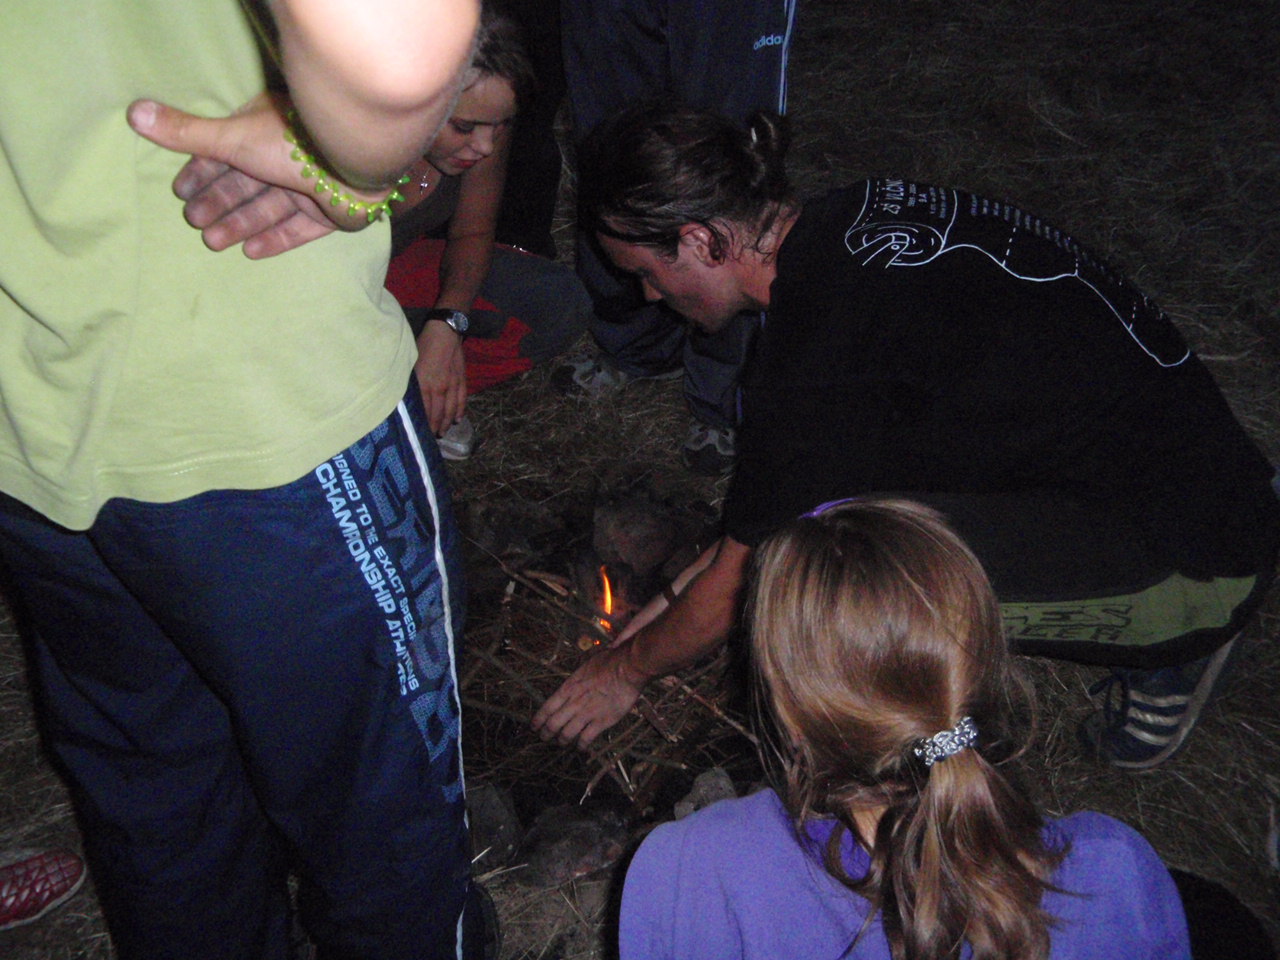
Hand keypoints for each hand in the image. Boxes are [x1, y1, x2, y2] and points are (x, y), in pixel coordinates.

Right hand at [127, 93, 389, 234]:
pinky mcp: (334, 212)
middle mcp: (290, 156)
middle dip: (219, 202)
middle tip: (194, 222)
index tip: (181, 193)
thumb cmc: (290, 144)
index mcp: (267, 130)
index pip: (227, 152)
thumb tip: (132, 112)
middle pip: (247, 183)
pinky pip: (301, 228)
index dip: (204, 172)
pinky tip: (251, 253)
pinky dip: (276, 238)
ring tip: (213, 242)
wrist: (354, 166)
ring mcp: (314, 184)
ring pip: (271, 207)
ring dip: (240, 223)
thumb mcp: (231, 137)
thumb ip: (186, 132)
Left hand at [414, 323, 467, 434]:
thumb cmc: (423, 346)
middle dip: (436, 427)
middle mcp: (439, 387)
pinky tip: (457, 419)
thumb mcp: (412, 364)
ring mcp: (452, 384)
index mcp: (425, 384)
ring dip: (447, 422)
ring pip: (451, 409)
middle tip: (433, 437)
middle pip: (438, 413)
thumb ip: (412, 382)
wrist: (444, 333)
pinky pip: (461, 399)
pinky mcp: (461, 380)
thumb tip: (408, 398)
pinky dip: (460, 411)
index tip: (421, 433)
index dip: (424, 423)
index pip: (425, 410)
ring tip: (443, 431)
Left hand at [533, 644, 646, 748]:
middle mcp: (574, 702)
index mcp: (569, 687)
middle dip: (546, 733)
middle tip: (544, 737)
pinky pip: (586, 738)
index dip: (539, 719)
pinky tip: (581, 747)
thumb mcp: (586, 664)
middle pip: (553, 723)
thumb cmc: (609, 661)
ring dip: (562, 740)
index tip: (534, 726)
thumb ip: (578, 676)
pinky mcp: (602, 721)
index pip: (547, 707)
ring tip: (561, 743)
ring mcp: (587, 713)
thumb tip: (578, 677)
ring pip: (567, 733)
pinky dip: (581, 745)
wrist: (627, 668)